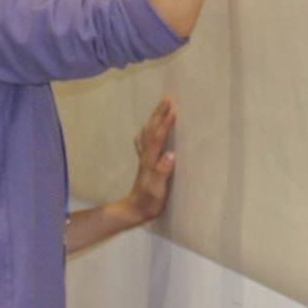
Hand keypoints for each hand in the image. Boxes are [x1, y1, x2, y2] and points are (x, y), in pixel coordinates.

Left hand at [119, 95, 177, 224]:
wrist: (134, 210)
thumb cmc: (149, 202)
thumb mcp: (158, 190)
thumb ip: (162, 172)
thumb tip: (171, 154)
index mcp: (151, 160)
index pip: (159, 137)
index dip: (166, 123)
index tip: (174, 109)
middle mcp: (146, 156)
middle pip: (152, 130)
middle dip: (159, 113)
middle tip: (168, 97)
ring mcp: (144, 158)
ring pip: (148, 132)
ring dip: (154, 118)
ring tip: (161, 106)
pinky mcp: (144, 163)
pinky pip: (144, 142)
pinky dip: (146, 132)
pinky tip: (144, 129)